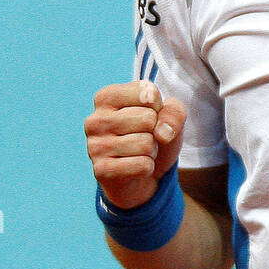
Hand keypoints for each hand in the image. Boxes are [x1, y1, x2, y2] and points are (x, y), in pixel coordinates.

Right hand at [84, 80, 186, 209]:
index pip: (148, 93)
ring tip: (138, 152)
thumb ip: (174, 112)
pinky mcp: (101, 170)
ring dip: (151, 150)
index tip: (146, 116)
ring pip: (146, 143)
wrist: (144, 175)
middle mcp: (95, 120)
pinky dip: (147, 168)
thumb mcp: (170, 116)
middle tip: (142, 138)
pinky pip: (142, 165)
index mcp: (106, 97)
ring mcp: (94, 146)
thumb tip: (162, 134)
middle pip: (147, 118)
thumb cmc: (153, 136)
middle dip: (154, 131)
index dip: (158, 108)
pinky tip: (134, 166)